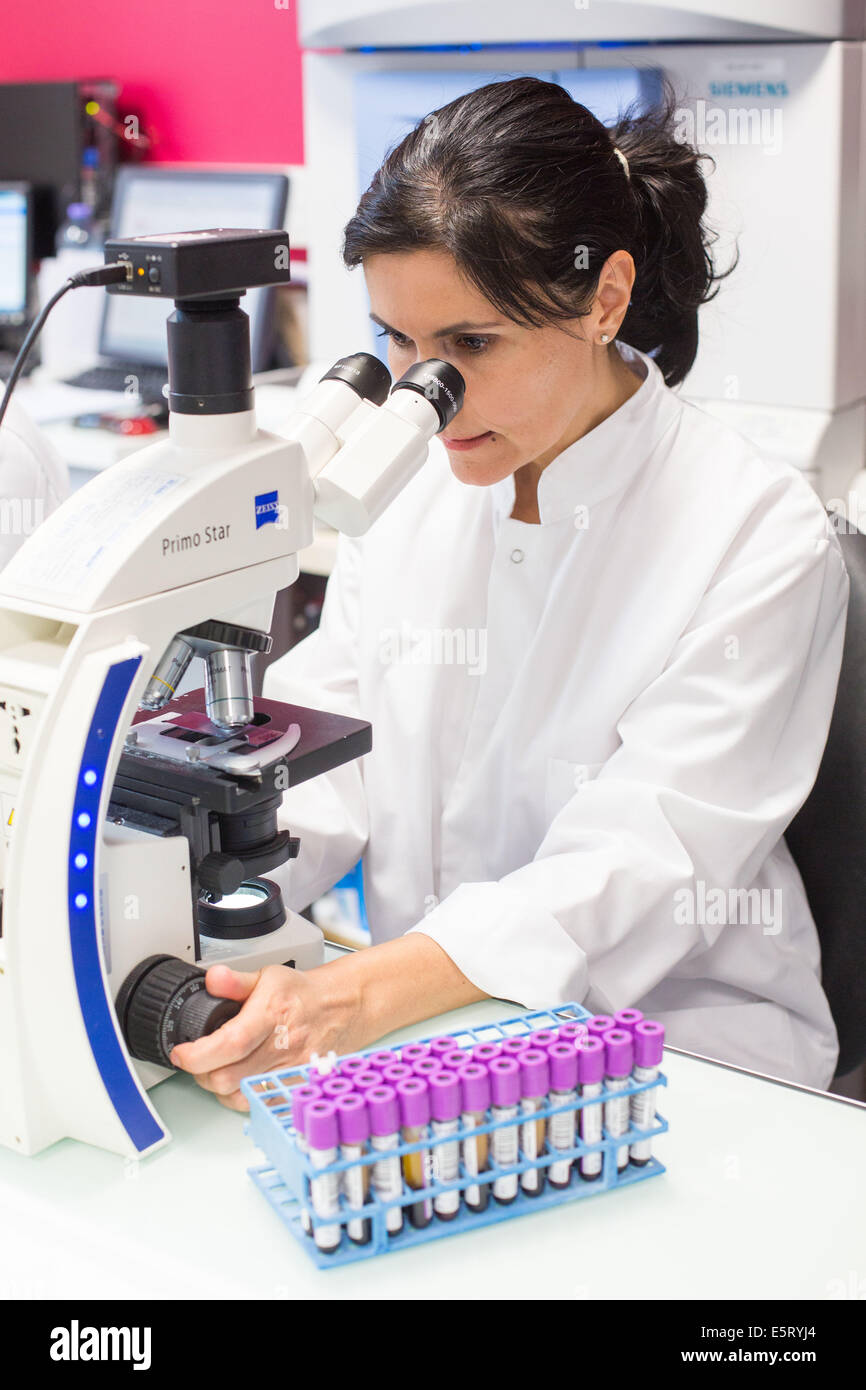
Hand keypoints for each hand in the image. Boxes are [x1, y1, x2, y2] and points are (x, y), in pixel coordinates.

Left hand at [169, 960, 362, 1110]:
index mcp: (272, 1015)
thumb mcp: (268, 976)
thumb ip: (235, 980)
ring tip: (215, 1068)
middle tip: (195, 1059)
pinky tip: (236, 1079)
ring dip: (217, 1086)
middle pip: (227, 1077)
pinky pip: (257, 1102)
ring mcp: (290, 1069)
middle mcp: (282, 1045)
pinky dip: (238, 1096)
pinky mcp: (294, 1085)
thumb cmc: (302, 994)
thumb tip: (213, 979)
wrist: (340, 1008)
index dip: (198, 1054)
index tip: (182, 1052)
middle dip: (200, 1072)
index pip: (230, 1043)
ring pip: (238, 1095)